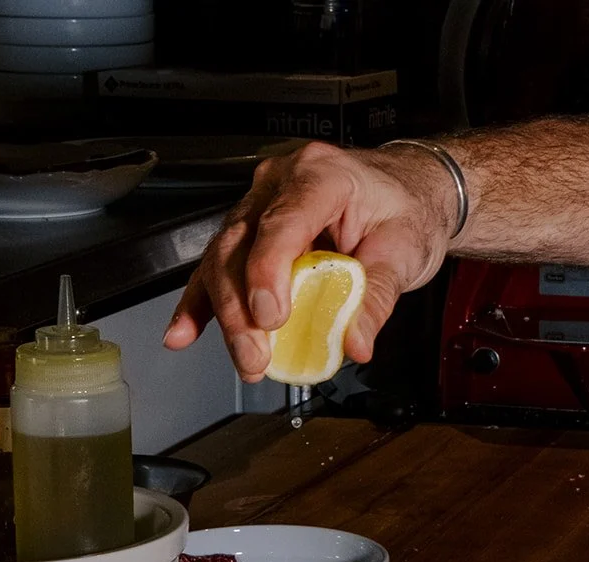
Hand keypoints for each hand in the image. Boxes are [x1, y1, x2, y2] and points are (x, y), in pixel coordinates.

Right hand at [163, 141, 455, 380]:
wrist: (404, 190)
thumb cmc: (403, 208)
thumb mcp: (405, 250)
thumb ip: (377, 298)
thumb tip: (355, 343)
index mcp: (321, 175)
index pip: (282, 224)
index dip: (267, 273)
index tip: (270, 319)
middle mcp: (280, 184)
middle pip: (239, 245)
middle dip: (240, 309)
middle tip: (256, 356)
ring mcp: (258, 206)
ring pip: (222, 258)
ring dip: (226, 316)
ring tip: (246, 359)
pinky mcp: (250, 233)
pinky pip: (217, 268)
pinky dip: (200, 304)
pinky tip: (183, 334)